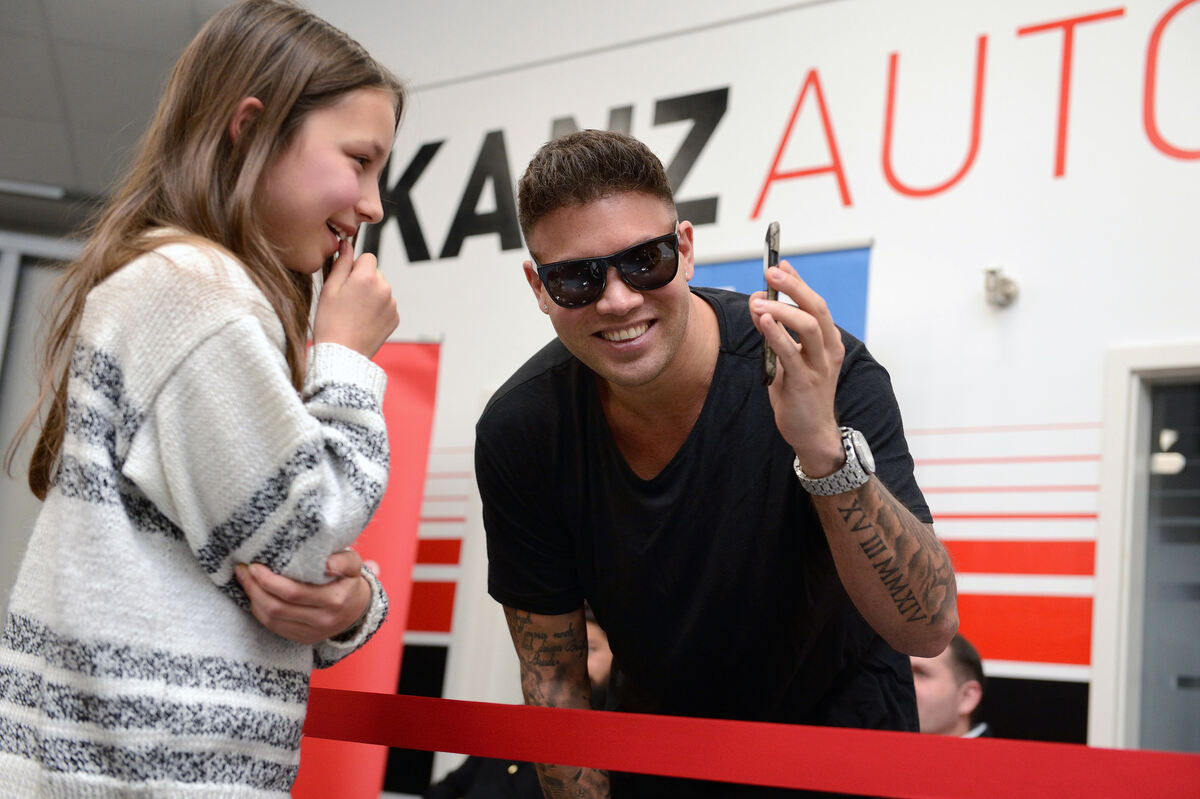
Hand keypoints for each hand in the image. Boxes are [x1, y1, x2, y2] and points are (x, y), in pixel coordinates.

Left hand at [235, 549, 371, 644]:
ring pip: (271, 619)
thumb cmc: (349, 582)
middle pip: (277, 607)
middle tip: (243, 570)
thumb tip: (328, 562)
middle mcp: (322, 620)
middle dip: (255, 588)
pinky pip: (273, 627)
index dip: (269, 580)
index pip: (293, 592)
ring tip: (245, 581)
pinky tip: (255, 596)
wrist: (358, 610)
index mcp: (334, 600)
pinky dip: (259, 611)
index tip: (255, 565)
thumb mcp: (354, 565)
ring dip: (253, 599)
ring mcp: (310, 633)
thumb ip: (344, 560)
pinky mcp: (302, 639)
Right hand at [312, 238, 398, 357]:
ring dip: (371, 296)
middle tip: (347, 300)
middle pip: (375, 274)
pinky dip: (377, 310)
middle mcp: (384, 288)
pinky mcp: (395, 318)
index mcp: (367, 277)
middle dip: (363, 281)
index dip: (355, 267)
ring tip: (354, 313)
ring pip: (381, 290)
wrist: (342, 354)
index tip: (346, 281)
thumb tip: (346, 245)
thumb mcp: (329, 288)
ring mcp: (392, 304)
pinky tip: (363, 321)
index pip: (368, 258)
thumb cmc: (330, 322)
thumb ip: (341, 263)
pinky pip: (386, 306)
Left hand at [749, 259, 844, 475]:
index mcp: (828, 342)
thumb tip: (759, 304)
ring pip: (809, 327)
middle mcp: (828, 350)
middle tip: (771, 272)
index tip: (780, 264)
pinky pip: (791, 353)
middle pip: (817, 309)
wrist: (811, 433)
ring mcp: (819, 366)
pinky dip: (777, 334)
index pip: (815, 304)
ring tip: (759, 300)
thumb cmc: (800, 394)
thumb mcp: (788, 359)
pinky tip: (763, 320)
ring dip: (783, 309)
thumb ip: (777, 334)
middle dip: (794, 287)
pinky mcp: (805, 383)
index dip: (798, 283)